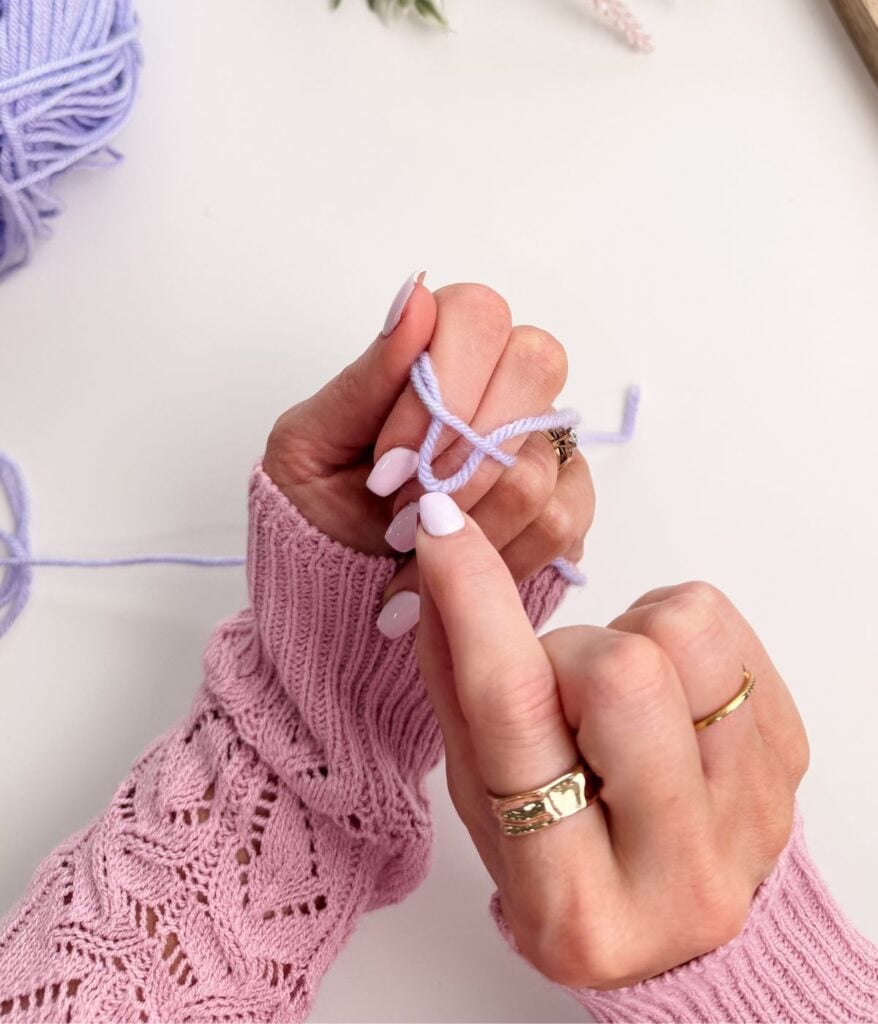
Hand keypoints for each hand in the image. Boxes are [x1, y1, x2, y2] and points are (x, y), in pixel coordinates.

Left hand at [263, 274, 594, 634]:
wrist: (336, 575)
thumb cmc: (322, 498)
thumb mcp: (314, 438)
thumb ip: (369, 373)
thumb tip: (413, 295)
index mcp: (441, 345)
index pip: (478, 315)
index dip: (441, 388)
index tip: (391, 459)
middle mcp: (502, 381)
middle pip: (533, 367)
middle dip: (460, 456)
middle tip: (405, 504)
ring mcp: (540, 441)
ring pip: (537, 463)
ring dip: (466, 520)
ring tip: (415, 540)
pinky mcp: (562, 503)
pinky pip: (561, 519)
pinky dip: (498, 554)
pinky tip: (455, 560)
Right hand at [414, 501, 809, 989]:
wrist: (663, 919)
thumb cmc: (552, 854)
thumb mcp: (478, 791)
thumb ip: (455, 675)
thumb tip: (445, 543)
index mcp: (569, 900)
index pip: (515, 717)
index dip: (474, 604)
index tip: (445, 528)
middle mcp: (677, 876)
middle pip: (622, 673)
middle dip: (570, 652)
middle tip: (562, 690)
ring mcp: (751, 816)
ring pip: (687, 634)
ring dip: (631, 637)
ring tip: (617, 692)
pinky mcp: (790, 762)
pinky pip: (726, 626)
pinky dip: (674, 634)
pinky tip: (662, 693)